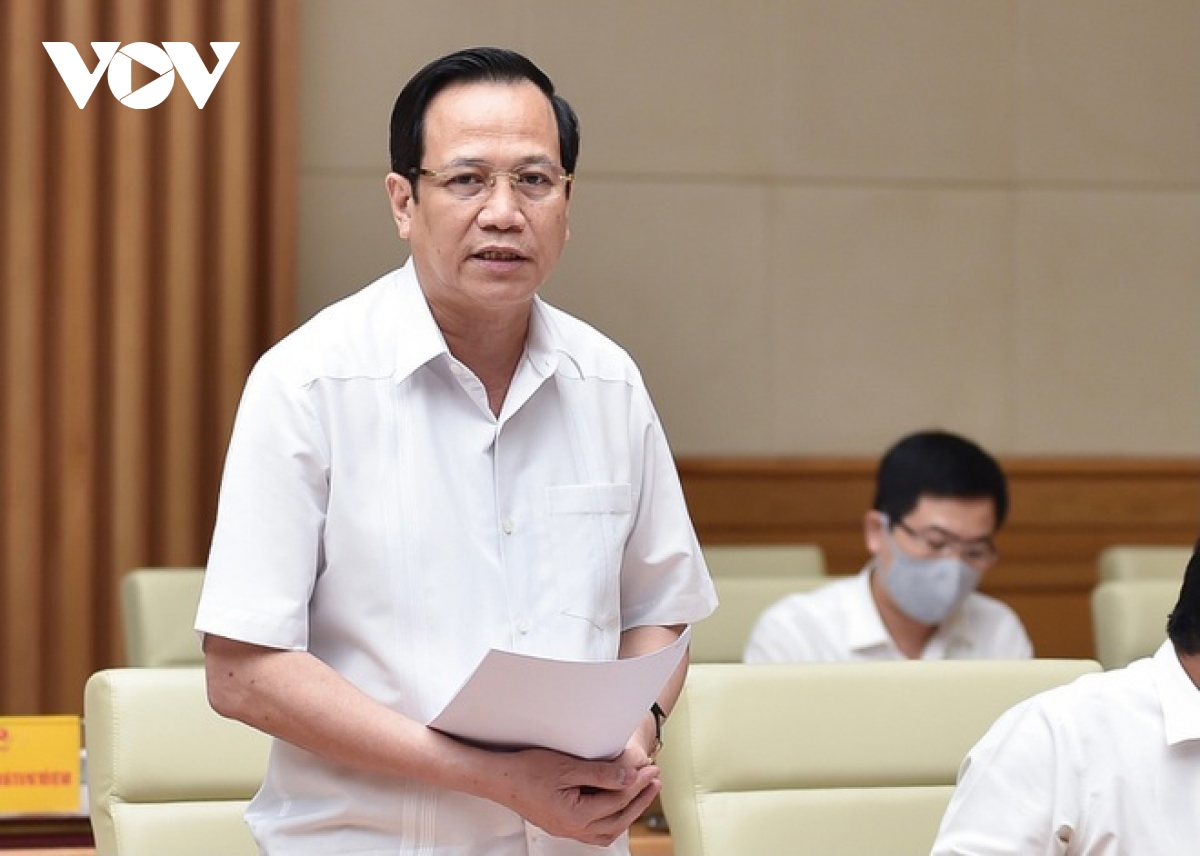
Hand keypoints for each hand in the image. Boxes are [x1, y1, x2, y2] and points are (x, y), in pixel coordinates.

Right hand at [488, 747, 660, 845]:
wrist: (498, 778)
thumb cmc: (526, 770)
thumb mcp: (568, 767)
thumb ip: (601, 774)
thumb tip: (629, 778)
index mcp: (575, 816)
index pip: (617, 802)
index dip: (638, 785)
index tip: (651, 770)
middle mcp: (572, 828)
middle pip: (617, 820)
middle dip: (639, 801)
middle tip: (655, 782)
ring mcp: (565, 829)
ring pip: (607, 830)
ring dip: (627, 813)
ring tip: (641, 794)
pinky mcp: (560, 824)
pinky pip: (593, 831)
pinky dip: (610, 820)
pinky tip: (614, 807)